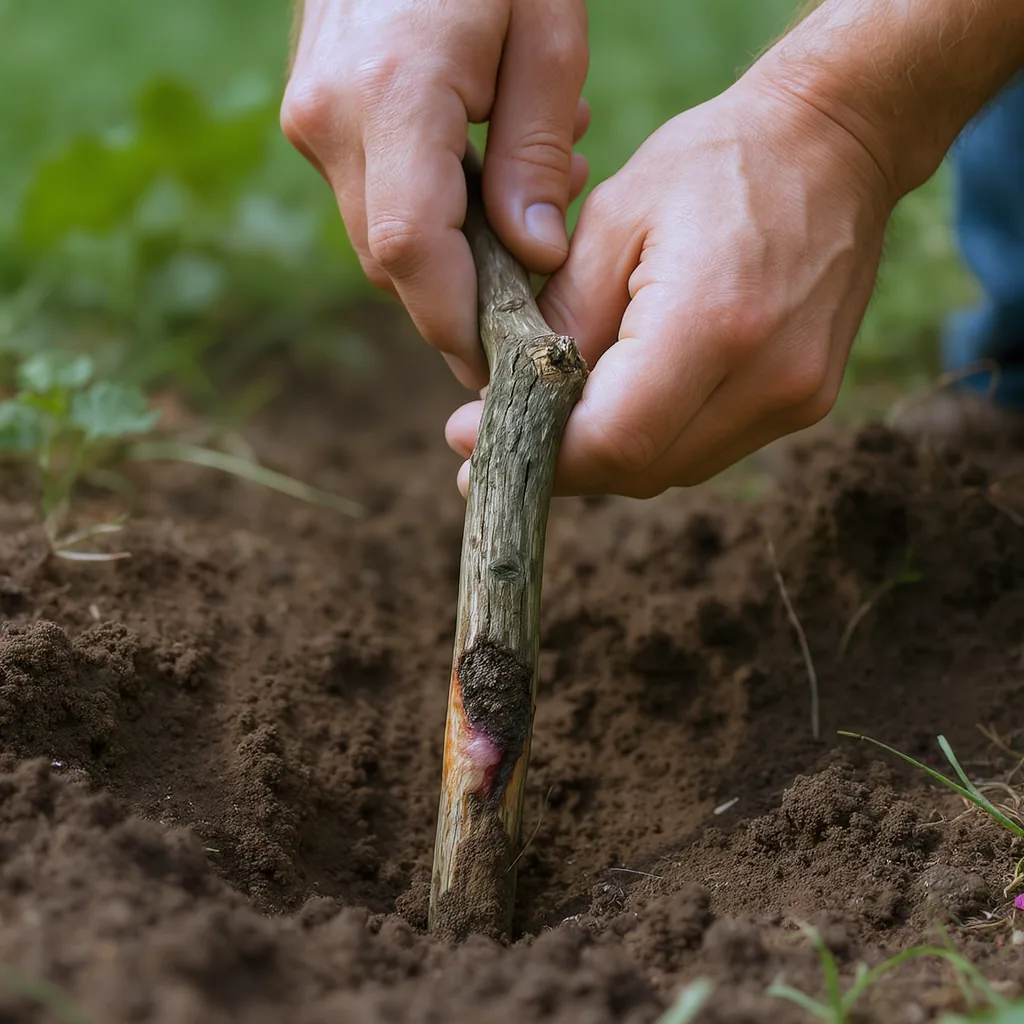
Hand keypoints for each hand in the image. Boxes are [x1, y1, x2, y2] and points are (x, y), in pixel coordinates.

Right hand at [282, 0, 589, 388]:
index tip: (501, 363)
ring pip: (379, 239)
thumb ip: (538, 154)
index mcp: (392, 94)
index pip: (412, 251)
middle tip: (534, 303)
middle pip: (392, 261)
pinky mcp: (314, 118)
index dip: (456, 322)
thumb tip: (533, 257)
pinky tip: (484, 184)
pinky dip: (429, 220)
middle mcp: (330, 119)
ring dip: (451, 259)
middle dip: (461, 303)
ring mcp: (311, 118)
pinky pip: (372, 200)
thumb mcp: (547, 32)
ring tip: (527, 217)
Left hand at [446, 76, 898, 496]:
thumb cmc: (716, 165)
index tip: (473, 440)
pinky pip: (703, 450)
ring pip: (669, 470)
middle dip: (561, 462)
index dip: (539, 454)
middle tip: (501, 435)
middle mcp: (767, 377)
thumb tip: (502, 400)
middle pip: (640, 469)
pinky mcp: (803, 403)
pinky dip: (650, 438)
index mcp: (715, 320)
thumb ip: (558, 318)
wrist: (836, 145)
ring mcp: (795, 398)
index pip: (615, 438)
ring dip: (604, 454)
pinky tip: (617, 400)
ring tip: (553, 415)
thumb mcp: (613, 218)